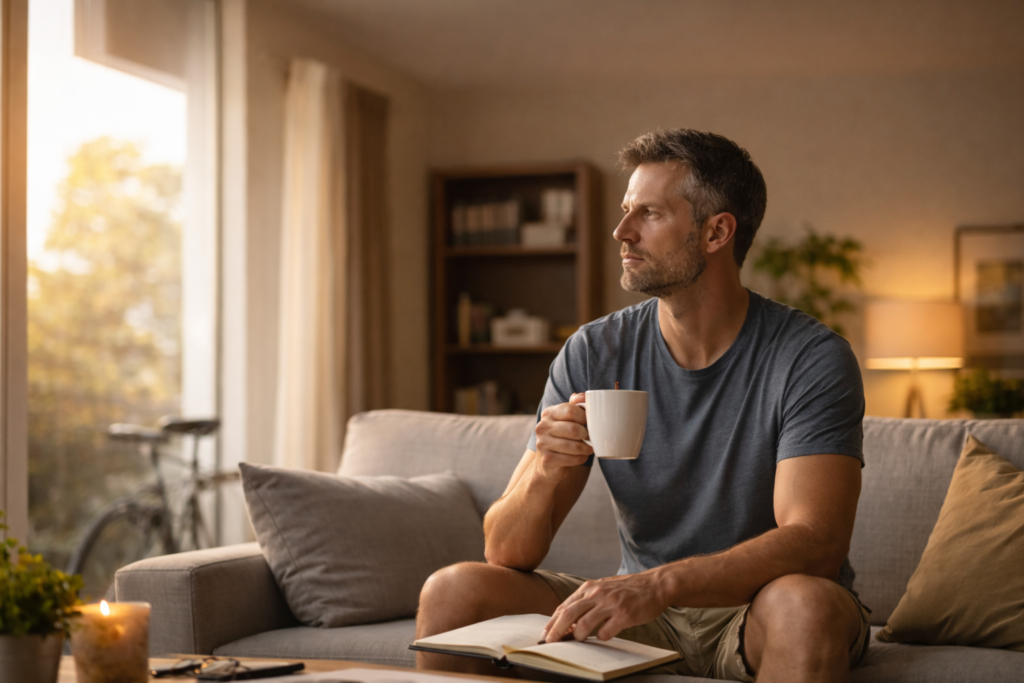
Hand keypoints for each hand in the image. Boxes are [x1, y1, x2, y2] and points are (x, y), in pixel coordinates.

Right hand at [533, 393, 593, 478]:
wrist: (549, 461)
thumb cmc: (562, 436)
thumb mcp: (567, 418)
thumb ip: (575, 405)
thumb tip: (582, 396)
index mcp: (549, 413)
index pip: (571, 410)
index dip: (584, 417)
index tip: (589, 423)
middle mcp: (542, 427)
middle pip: (573, 429)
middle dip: (586, 435)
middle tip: (591, 438)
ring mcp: (542, 443)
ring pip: (574, 446)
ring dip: (586, 449)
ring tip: (589, 448)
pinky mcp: (547, 459)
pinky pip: (571, 459)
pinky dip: (581, 459)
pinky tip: (581, 457)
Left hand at [542, 572, 667, 642]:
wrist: (654, 585)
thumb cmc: (626, 589)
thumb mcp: (602, 588)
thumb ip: (586, 601)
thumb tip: (568, 622)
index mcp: (589, 587)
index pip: (565, 606)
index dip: (553, 621)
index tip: (546, 633)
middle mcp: (598, 593)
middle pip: (569, 614)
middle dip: (556, 631)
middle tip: (550, 642)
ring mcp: (611, 604)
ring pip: (584, 625)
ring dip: (579, 636)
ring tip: (582, 639)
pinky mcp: (624, 614)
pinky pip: (606, 632)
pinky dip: (603, 637)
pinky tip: (608, 633)